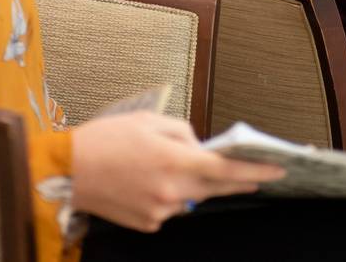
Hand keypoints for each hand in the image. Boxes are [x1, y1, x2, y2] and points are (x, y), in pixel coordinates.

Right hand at [71, 111, 285, 231]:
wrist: (67, 171)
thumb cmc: (106, 139)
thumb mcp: (149, 121)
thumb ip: (184, 132)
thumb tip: (201, 146)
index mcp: (175, 160)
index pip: (228, 168)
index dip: (257, 170)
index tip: (279, 169)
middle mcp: (173, 191)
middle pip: (217, 186)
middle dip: (238, 178)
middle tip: (257, 173)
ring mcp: (161, 212)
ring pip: (192, 196)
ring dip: (191, 182)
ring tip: (160, 164)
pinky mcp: (149, 224)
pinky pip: (171, 207)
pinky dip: (168, 194)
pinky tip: (145, 180)